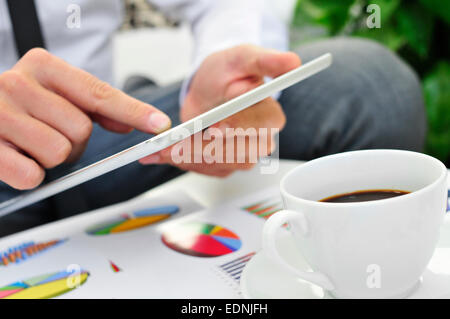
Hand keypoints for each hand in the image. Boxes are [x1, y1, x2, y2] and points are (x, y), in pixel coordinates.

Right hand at [0, 48, 170, 189]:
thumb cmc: (21, 105)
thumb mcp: (55, 94)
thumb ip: (93, 105)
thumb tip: (126, 124)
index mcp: (43, 66)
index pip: (99, 93)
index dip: (133, 111)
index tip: (160, 124)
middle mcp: (18, 83)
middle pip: (81, 130)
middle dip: (74, 142)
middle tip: (52, 134)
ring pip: (59, 153)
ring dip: (52, 158)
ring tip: (32, 144)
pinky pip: (32, 175)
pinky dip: (32, 175)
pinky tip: (18, 158)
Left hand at [140, 45, 300, 176]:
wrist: (209, 88)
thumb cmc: (228, 72)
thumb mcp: (243, 58)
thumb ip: (266, 60)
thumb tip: (292, 61)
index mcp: (270, 115)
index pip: (261, 127)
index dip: (239, 128)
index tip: (216, 126)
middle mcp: (260, 140)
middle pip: (238, 153)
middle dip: (205, 148)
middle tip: (177, 142)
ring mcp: (243, 155)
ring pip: (220, 164)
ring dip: (190, 157)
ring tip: (163, 148)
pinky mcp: (225, 164)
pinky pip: (206, 170)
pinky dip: (184, 162)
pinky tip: (167, 153)